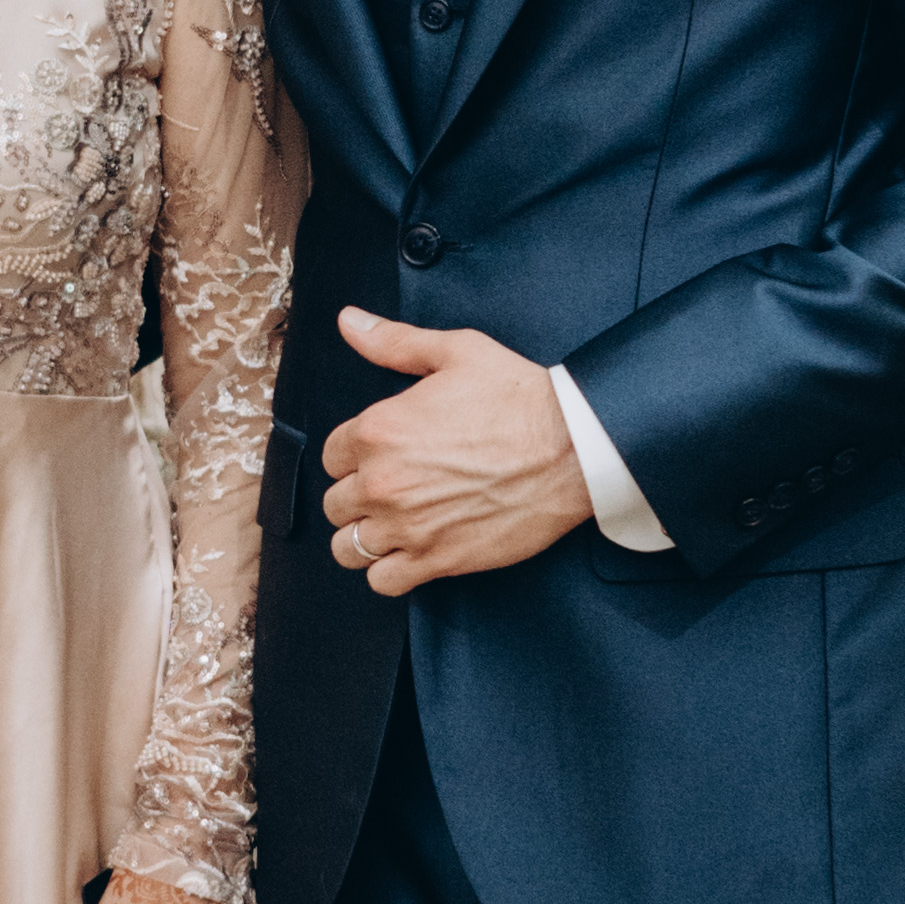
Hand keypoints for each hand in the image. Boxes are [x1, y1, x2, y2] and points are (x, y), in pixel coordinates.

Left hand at [320, 313, 589, 596]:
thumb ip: (393, 342)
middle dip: (358, 496)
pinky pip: (383, 581)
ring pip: (349, 548)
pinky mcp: (437, 560)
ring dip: (365, 537)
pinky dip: (389, 572)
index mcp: (379, 430)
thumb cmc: (520, 399)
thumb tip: (349, 321)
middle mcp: (383, 482)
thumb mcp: (456, 352)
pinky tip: (409, 553)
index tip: (381, 455)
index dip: (355, 455)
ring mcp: (408, 526)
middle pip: (335, 504)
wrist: (573, 449)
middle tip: (393, 488)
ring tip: (392, 525)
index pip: (331, 455)